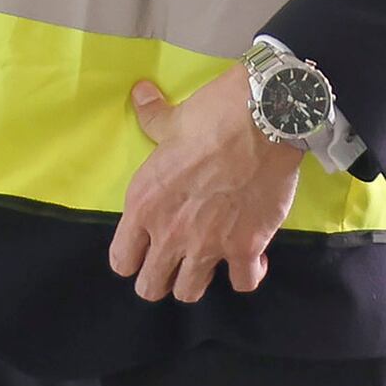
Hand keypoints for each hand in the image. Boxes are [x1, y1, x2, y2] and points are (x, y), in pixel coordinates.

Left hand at [107, 72, 308, 303]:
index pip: (121, 261)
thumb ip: (151, 117)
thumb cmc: (211, 117)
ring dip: (199, 279)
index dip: (132, 259)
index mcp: (143, 205)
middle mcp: (169, 234)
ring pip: (190, 292)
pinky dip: (247, 274)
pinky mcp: (246, 248)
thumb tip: (139, 93)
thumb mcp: (172, 120)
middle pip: (151, 288)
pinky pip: (242, 283)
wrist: (263, 119)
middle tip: (176, 261)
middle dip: (161, 278)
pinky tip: (252, 259)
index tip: (145, 249)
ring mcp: (207, 245)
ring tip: (210, 261)